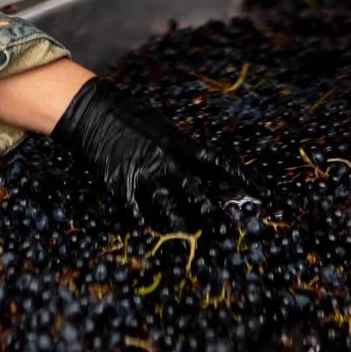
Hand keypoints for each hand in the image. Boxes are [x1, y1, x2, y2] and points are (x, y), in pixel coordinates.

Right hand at [50, 77, 255, 226]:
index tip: (257, 189)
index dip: (238, 175)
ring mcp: (143, 174)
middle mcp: (165, 160)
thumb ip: (180, 146)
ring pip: (169, 207)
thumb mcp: (161, 126)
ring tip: (196, 238)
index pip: (215, 161)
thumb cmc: (129, 116)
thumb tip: (201, 164)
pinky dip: (148, 226)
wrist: (93, 112)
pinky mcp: (122, 185)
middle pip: (195, 190)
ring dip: (184, 224)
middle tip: (228, 228)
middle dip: (213, 211)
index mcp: (177, 142)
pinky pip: (139, 212)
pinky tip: (155, 237)